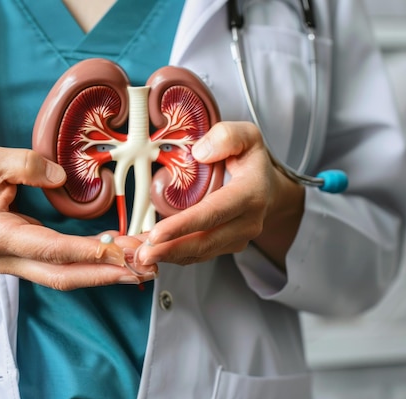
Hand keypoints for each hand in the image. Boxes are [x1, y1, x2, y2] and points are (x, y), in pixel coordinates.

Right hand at [0, 147, 156, 289]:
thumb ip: (25, 164)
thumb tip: (62, 177)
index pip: (49, 248)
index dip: (85, 251)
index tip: (118, 250)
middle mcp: (8, 260)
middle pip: (63, 276)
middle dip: (106, 274)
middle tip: (143, 268)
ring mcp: (17, 267)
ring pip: (65, 278)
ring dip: (105, 275)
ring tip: (141, 267)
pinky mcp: (27, 265)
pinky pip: (63, 271)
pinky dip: (92, 268)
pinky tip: (117, 262)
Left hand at [135, 122, 304, 269]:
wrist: (269, 188)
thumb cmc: (251, 160)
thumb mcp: (247, 136)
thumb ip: (227, 136)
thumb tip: (200, 152)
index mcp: (250, 194)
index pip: (213, 213)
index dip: (183, 225)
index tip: (156, 234)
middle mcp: (247, 222)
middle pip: (204, 241)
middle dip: (168, 250)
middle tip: (139, 253)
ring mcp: (237, 238)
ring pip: (198, 252)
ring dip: (165, 256)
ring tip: (136, 256)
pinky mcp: (226, 246)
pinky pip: (197, 254)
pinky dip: (171, 256)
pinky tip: (149, 253)